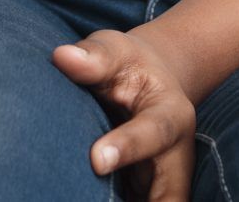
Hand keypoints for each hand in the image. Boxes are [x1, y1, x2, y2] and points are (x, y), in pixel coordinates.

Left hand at [54, 28, 196, 201]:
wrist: (150, 86)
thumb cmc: (127, 66)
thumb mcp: (115, 52)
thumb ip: (94, 57)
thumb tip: (63, 57)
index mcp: (171, 115)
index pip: (153, 132)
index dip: (128, 147)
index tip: (96, 159)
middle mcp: (176, 158)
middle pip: (170, 194)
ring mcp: (165, 185)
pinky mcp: (150, 198)